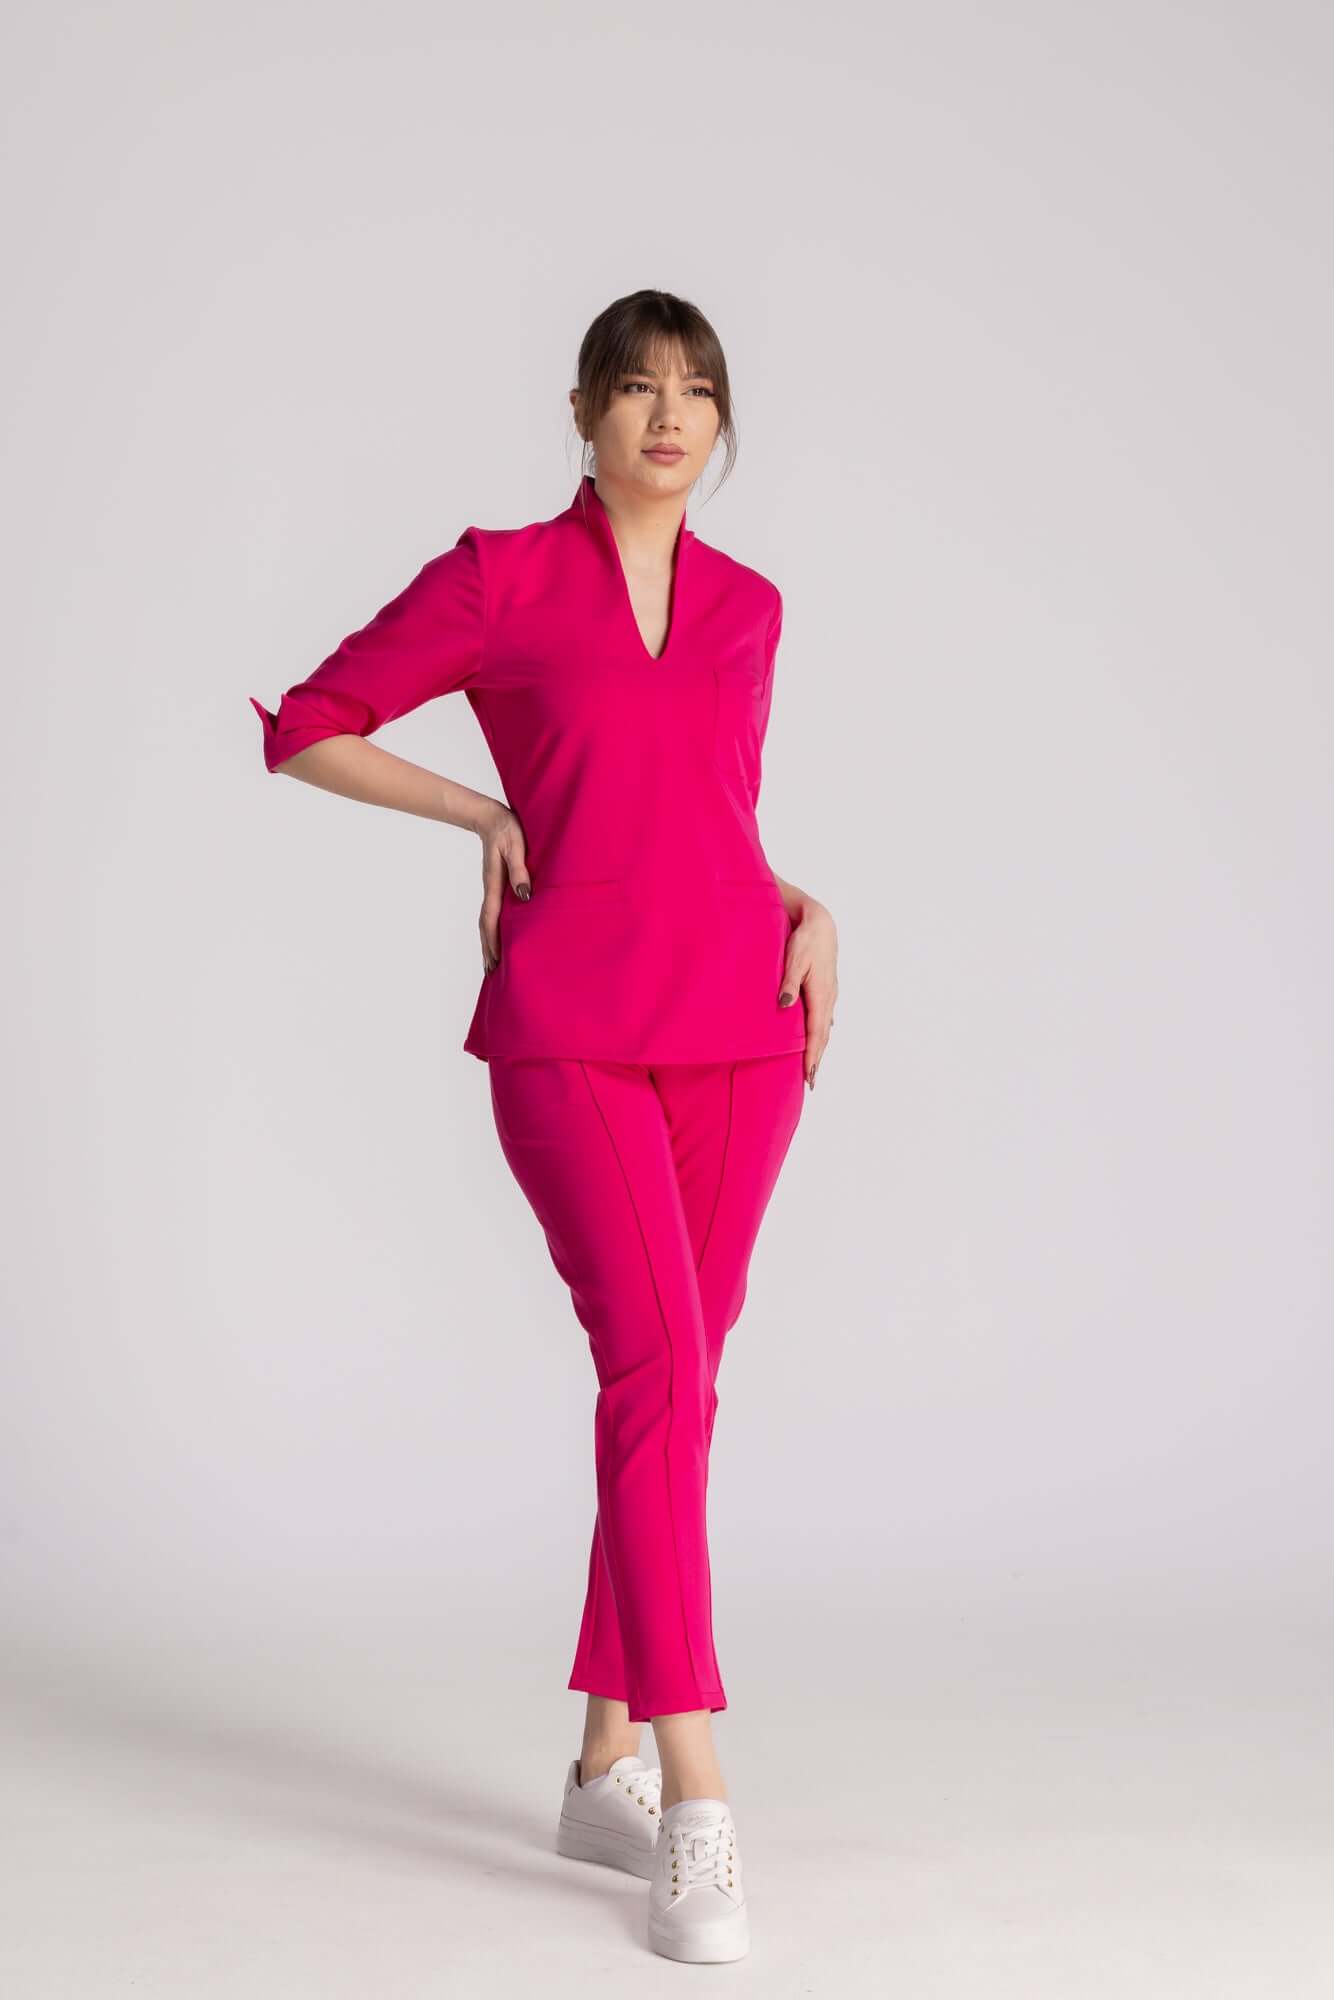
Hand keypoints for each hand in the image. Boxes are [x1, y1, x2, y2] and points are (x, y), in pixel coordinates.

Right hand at [476, 800, 530, 974]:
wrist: (493, 817)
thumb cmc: (507, 829)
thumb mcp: (515, 847)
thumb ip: (519, 870)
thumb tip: (524, 896)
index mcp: (494, 884)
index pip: (491, 919)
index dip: (493, 941)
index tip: (496, 961)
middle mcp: (491, 890)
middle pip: (486, 926)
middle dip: (488, 950)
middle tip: (491, 973)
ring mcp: (493, 889)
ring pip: (489, 921)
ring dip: (490, 942)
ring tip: (493, 963)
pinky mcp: (498, 885)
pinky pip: (494, 912)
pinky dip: (494, 928)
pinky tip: (501, 935)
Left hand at [778, 900, 837, 1088]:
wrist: (821, 922)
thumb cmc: (805, 940)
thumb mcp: (794, 959)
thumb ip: (789, 983)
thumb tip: (785, 1005)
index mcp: (821, 995)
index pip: (816, 1033)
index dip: (813, 1055)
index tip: (809, 1075)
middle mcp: (829, 998)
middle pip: (823, 1035)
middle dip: (817, 1058)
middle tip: (811, 1082)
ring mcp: (830, 994)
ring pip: (824, 1027)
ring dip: (820, 1047)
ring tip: (814, 1065)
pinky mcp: (827, 988)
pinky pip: (824, 1017)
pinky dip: (821, 1032)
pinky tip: (820, 1036)